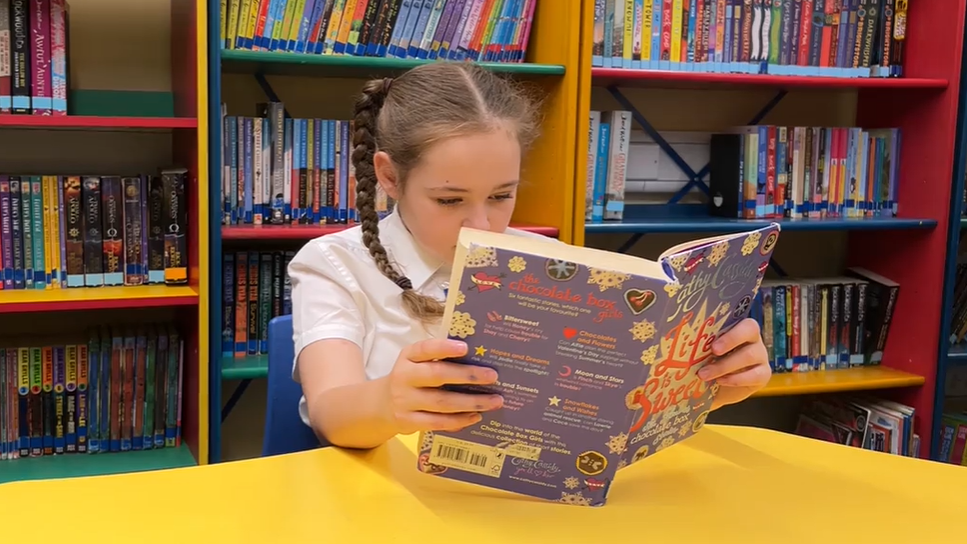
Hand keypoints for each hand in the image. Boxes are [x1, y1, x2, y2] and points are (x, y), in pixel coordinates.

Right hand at [383, 338, 503, 434]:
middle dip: (467, 375)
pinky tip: (475, 416)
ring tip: (494, 401)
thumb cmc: (411, 379)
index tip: (466, 348)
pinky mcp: (408, 421)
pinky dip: (459, 420)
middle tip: (492, 376)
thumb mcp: (416, 363)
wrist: (381, 405)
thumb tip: (479, 361)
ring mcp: (404, 401)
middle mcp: (404, 376)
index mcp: (408, 356)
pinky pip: (437, 422)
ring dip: (471, 402)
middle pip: (437, 375)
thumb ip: (438, 359)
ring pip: (441, 402)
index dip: (444, 348)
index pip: (425, 349)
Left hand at [698, 318, 771, 410]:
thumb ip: (695, 342)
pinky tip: (720, 381)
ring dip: (724, 365)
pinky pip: (755, 375)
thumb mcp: (701, 352)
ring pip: (749, 355)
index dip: (730, 329)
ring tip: (704, 374)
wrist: (715, 389)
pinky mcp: (763, 374)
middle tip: (712, 351)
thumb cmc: (706, 364)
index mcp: (736, 326)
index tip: (713, 343)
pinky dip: (736, 379)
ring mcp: (760, 355)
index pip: (741, 318)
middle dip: (730, 340)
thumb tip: (673, 338)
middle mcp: (752, 338)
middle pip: (750, 330)